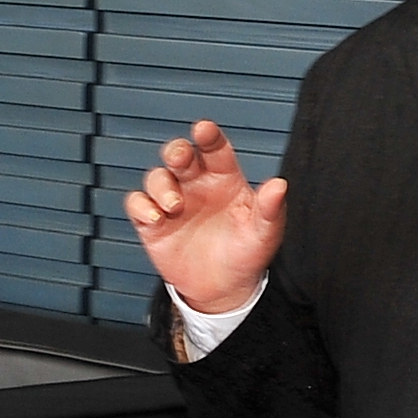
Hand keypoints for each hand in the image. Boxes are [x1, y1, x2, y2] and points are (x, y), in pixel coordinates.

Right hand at [124, 119, 287, 314]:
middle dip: (176, 151)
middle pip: (179, 155)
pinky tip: (156, 218)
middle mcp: (196, 185)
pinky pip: (137, 204)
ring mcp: (172, 202)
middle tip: (179, 158)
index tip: (204, 129)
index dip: (208, 137)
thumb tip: (279, 185)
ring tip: (175, 205)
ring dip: (162, 186)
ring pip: (157, 177)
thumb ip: (271, 209)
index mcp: (223, 179)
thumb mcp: (265, 233)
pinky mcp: (152, 223)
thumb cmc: (246, 254)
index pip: (215, 150)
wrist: (223, 289)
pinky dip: (142, 206)